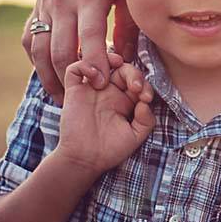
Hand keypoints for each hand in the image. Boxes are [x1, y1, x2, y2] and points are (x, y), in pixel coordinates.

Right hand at [22, 0, 138, 103]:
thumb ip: (129, 22)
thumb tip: (130, 57)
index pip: (89, 38)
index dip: (95, 64)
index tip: (104, 84)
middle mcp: (62, 1)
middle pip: (58, 50)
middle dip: (70, 78)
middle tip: (83, 100)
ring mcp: (46, 3)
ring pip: (38, 49)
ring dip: (48, 76)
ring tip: (63, 97)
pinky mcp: (38, 5)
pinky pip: (30, 38)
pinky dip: (36, 59)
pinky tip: (49, 72)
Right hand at [56, 55, 154, 176]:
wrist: (84, 161)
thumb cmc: (110, 150)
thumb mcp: (136, 135)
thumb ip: (146, 119)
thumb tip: (145, 101)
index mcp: (125, 99)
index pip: (137, 79)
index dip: (144, 83)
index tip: (145, 98)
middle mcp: (109, 91)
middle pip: (123, 67)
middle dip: (133, 73)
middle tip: (135, 88)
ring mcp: (91, 89)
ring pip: (100, 60)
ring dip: (110, 60)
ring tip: (117, 73)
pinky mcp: (74, 91)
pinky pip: (75, 68)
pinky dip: (85, 65)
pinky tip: (97, 80)